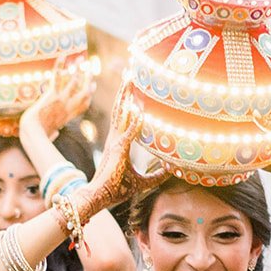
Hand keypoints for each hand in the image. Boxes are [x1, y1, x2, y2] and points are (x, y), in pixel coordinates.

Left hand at [20, 59, 94, 143]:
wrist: (34, 132)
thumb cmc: (38, 135)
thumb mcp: (49, 134)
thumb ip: (53, 133)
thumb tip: (54, 134)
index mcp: (68, 116)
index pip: (84, 104)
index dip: (90, 95)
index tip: (93, 86)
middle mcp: (68, 107)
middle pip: (84, 91)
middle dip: (88, 79)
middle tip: (90, 68)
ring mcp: (62, 100)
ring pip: (74, 81)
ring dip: (78, 68)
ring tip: (81, 58)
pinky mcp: (53, 94)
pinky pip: (58, 76)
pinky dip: (60, 64)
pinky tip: (63, 55)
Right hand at [77, 87, 165, 220]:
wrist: (99, 197)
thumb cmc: (116, 190)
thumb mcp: (142, 182)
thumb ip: (156, 175)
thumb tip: (171, 171)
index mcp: (118, 142)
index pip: (123, 117)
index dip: (127, 102)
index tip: (132, 87)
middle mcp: (114, 138)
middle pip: (120, 109)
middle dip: (125, 91)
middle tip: (130, 73)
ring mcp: (114, 143)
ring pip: (121, 113)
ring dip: (126, 96)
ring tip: (130, 79)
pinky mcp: (118, 151)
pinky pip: (128, 134)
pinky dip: (134, 123)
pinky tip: (140, 112)